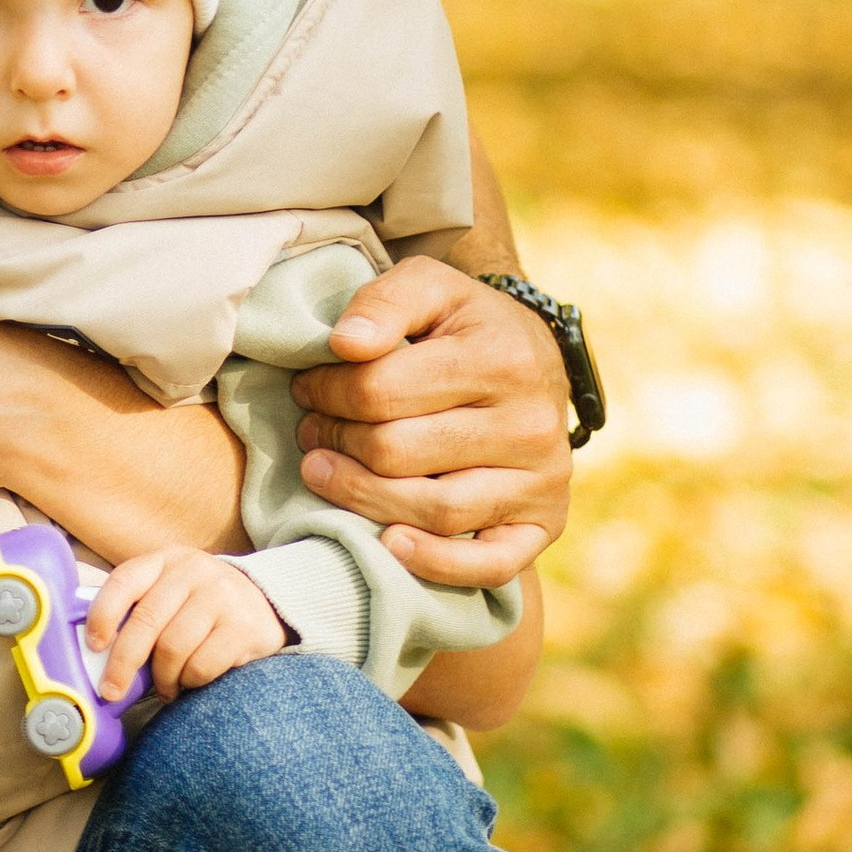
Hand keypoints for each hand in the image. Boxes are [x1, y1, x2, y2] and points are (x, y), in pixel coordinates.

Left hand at [87, 549, 286, 699]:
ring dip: (162, 678)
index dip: (103, 615)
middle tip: (112, 690)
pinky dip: (189, 682)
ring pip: (172, 648)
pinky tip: (189, 682)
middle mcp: (193, 571)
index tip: (94, 646)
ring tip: (164, 687)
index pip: (124, 581)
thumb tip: (98, 654)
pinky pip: (202, 665)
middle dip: (123, 663)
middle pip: (145, 622)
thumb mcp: (170, 591)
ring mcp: (221, 596)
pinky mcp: (244, 627)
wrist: (266, 602)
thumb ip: (139, 608)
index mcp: (165, 560)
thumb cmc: (201, 605)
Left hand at [293, 259, 567, 587]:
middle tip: (312, 432)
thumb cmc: (465, 326)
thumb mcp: (429, 288)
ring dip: (361, 498)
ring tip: (321, 473)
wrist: (533, 360)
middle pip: (398, 452)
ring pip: (433, 509)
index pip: (381, 390)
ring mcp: (542, 479)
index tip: (307, 389)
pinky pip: (489, 564)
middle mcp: (532, 424)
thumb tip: (344, 344)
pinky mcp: (544, 523)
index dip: (327, 392)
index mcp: (501, 359)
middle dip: (337, 442)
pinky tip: (389, 545)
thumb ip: (384, 302)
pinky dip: (436, 563)